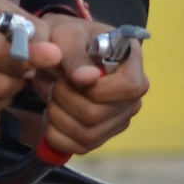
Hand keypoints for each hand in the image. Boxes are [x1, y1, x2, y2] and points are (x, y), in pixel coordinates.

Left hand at [32, 12, 148, 155]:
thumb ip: (74, 55)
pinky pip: (76, 147)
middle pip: (97, 115)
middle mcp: (132, 97)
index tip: (71, 75)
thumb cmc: (67, 39)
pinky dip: (54, 132)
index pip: (128, 87)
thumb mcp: (65, 36)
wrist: (57, 51)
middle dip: (63, 98)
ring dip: (56, 115)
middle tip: (54, 81)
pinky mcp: (101, 136)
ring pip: (86, 135)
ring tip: (51, 93)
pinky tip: (52, 112)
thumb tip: (86, 78)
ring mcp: (118, 120)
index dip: (94, 87)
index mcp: (132, 66)